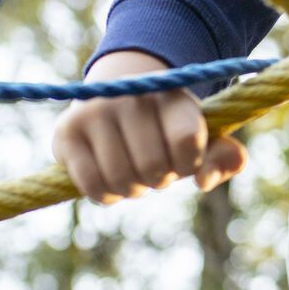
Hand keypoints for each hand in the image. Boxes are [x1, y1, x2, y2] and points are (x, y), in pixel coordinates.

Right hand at [51, 49, 246, 205]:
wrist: (116, 96)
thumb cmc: (167, 126)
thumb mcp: (202, 136)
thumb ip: (222, 158)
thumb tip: (204, 181)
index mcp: (170, 94)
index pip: (187, 141)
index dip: (189, 164)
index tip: (185, 159)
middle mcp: (130, 95)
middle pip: (153, 168)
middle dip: (159, 179)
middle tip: (154, 166)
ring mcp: (94, 111)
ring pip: (122, 180)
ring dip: (133, 188)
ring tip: (133, 170)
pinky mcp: (66, 132)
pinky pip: (93, 186)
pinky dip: (106, 195)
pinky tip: (111, 180)